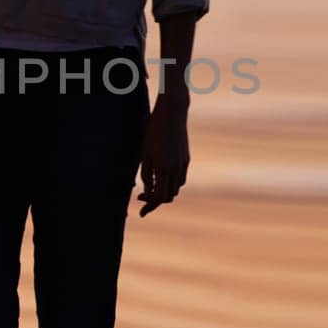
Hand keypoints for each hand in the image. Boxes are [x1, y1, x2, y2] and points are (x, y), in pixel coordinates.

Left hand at [137, 91, 189, 216]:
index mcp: (163, 168)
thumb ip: (146, 174)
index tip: (141, 213)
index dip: (149, 207)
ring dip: (164, 192)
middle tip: (141, 196)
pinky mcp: (186, 160)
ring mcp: (183, 165)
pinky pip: (181, 179)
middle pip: (168, 196)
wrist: (173, 114)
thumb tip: (148, 190)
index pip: (158, 197)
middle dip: (155, 200)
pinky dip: (171, 184)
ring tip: (150, 187)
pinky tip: (161, 178)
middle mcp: (176, 169)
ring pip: (176, 189)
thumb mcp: (144, 153)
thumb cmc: (153, 131)